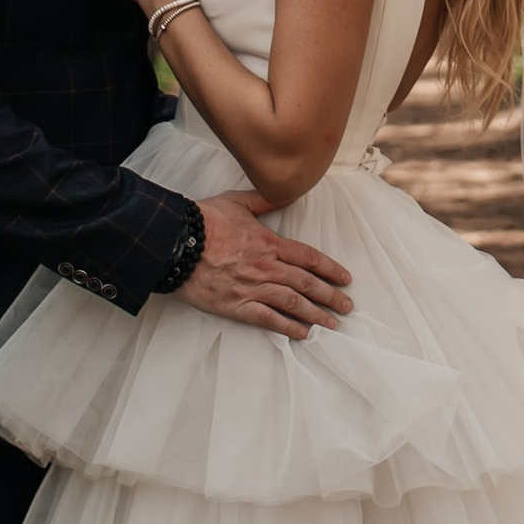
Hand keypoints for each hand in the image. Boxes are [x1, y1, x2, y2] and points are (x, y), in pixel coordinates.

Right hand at [179, 190, 351, 337]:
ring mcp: (252, 287)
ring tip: (333, 324)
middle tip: (347, 306)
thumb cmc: (203, 221)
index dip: (330, 269)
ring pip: (293, 304)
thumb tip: (283, 190)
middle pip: (307, 284)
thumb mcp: (237, 202)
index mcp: (269, 243)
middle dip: (331, 296)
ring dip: (316, 315)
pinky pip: (268, 319)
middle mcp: (267, 267)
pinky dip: (288, 328)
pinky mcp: (236, 305)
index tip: (345, 278)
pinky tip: (303, 334)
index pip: (309, 258)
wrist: (175, 242)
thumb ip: (263, 200)